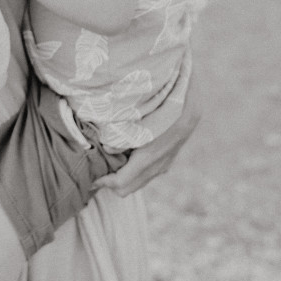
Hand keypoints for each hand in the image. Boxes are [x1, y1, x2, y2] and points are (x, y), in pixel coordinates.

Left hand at [95, 68, 200, 196]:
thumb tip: (105, 147)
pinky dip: (134, 170)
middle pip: (129, 188)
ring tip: (107, 163)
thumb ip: (120, 132)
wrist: (191, 93)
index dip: (102, 182)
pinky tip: (125, 154)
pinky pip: (149, 172)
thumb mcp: (137, 113)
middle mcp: (160, 163)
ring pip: (139, 182)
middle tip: (94, 172)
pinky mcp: (170, 155)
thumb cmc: (160, 97)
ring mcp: (167, 161)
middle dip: (110, 183)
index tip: (89, 177)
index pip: (121, 182)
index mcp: (150, 155)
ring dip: (122, 176)